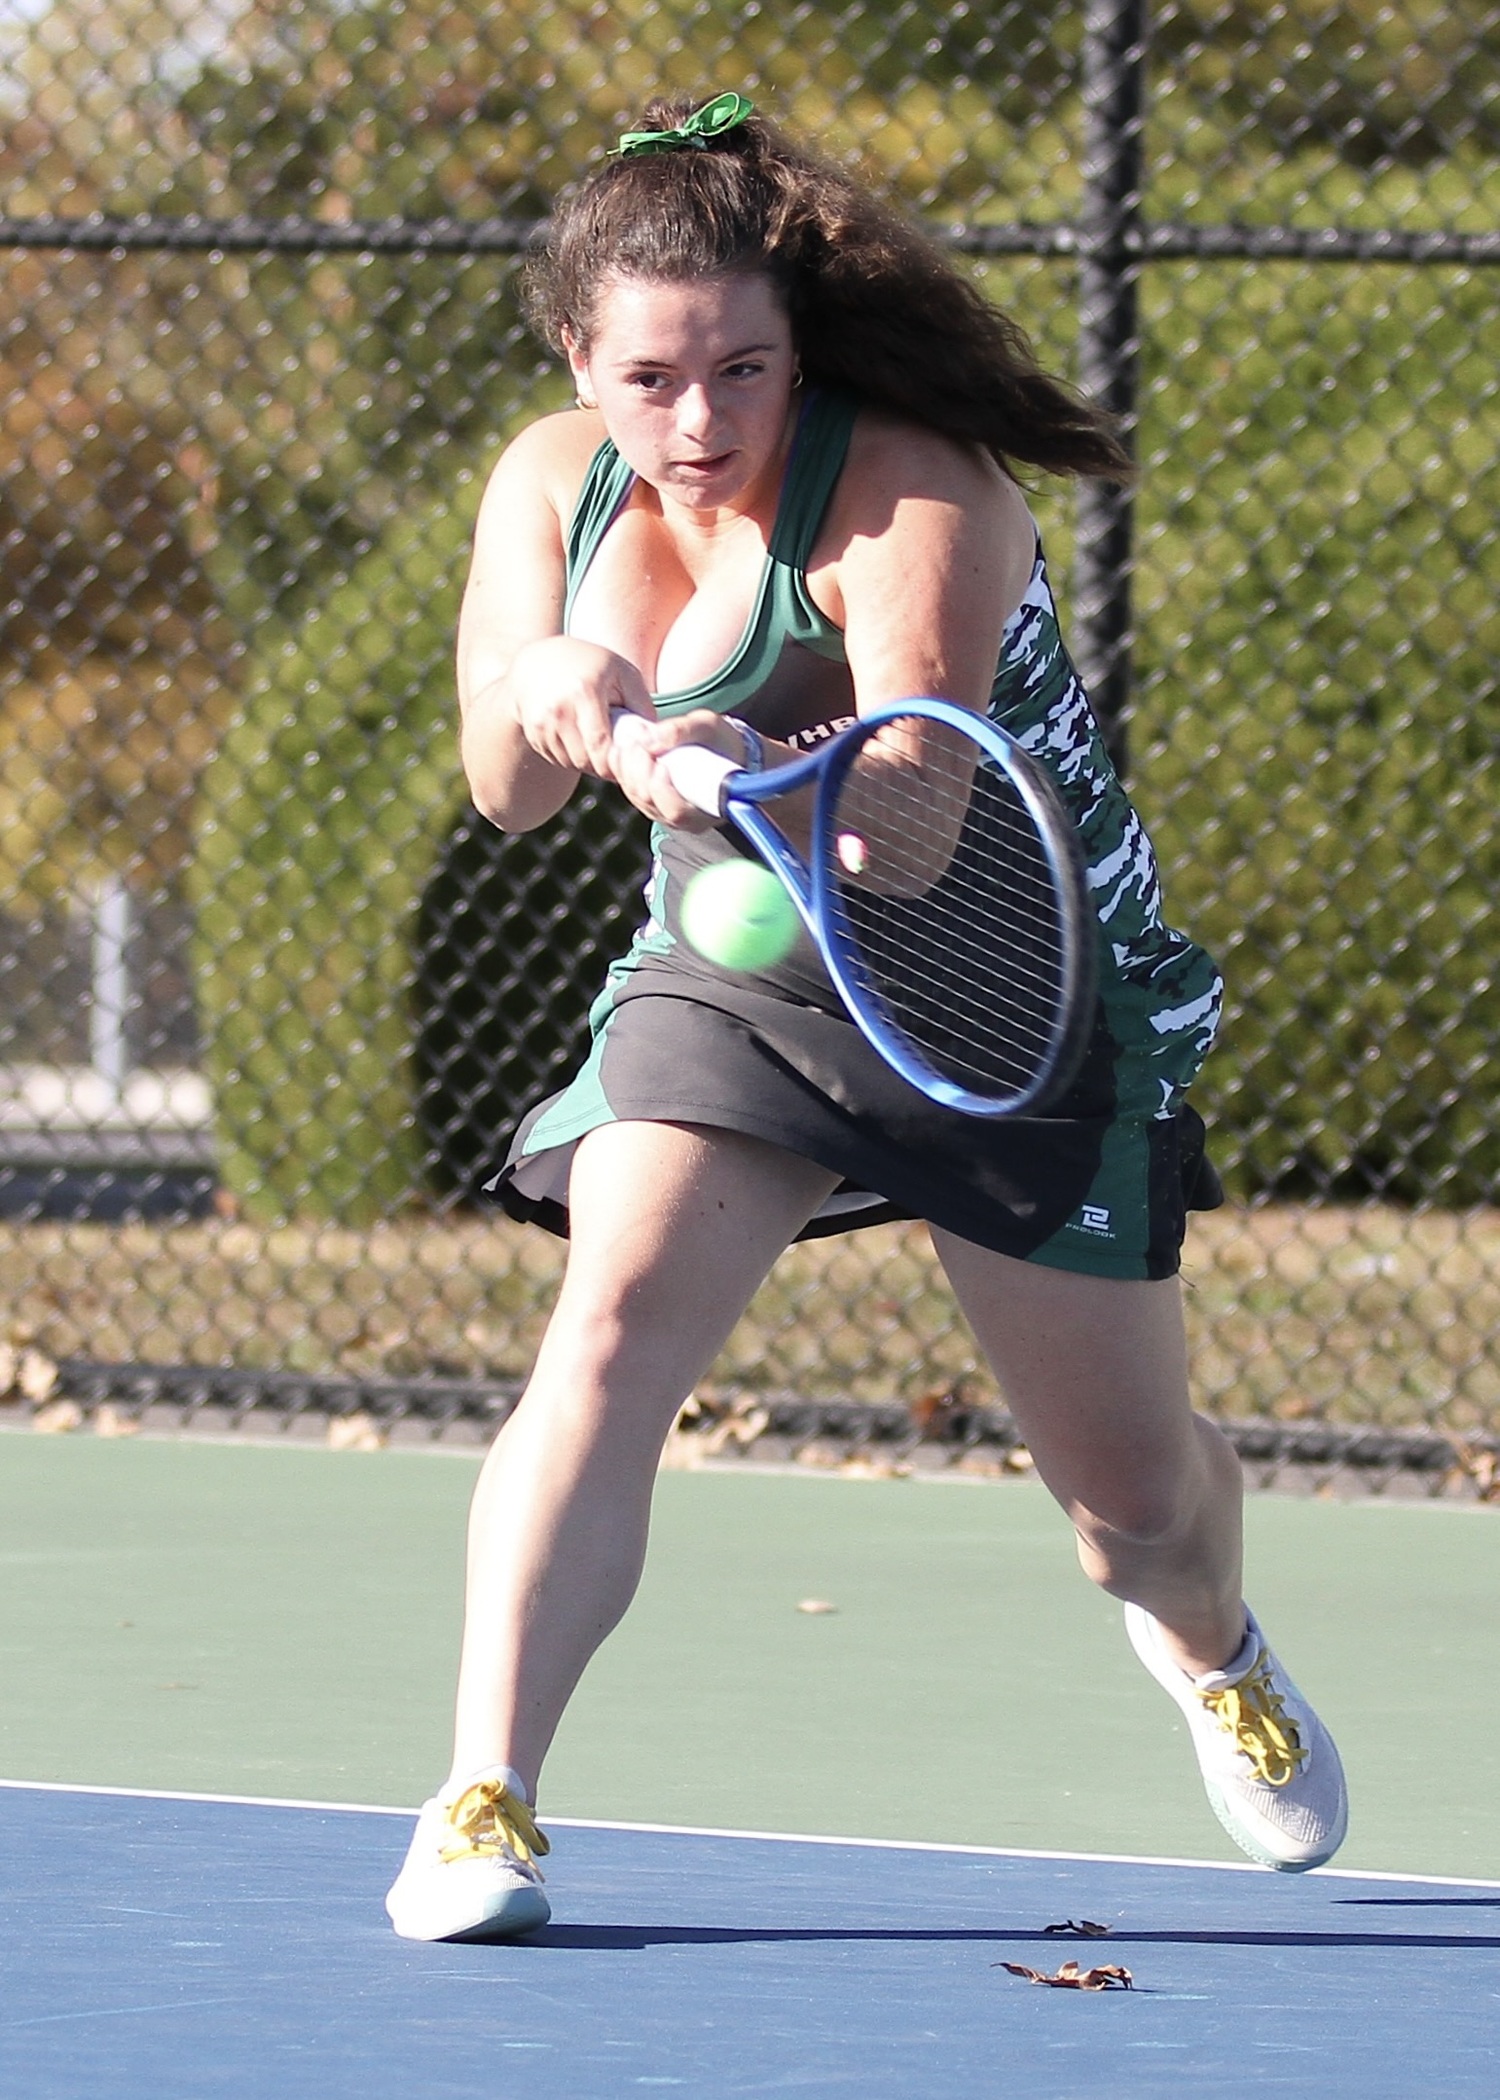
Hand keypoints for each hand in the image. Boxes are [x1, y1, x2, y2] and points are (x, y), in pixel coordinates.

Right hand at [508, 636, 655, 780]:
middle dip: (604, 764)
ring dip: (588, 761)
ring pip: (571, 763)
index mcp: (584, 693)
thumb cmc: (590, 664)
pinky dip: (571, 756)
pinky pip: (557, 759)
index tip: (628, 758)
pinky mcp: (532, 733)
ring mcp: (541, 723)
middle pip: (586, 760)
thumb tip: (656, 740)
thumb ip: (642, 704)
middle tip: (617, 753)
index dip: (617, 762)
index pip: (601, 747)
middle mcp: (558, 710)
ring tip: (599, 742)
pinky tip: (579, 738)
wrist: (538, 660)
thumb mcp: (622, 672)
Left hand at [610, 709, 765, 829]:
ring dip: (626, 768)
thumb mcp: (709, 727)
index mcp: (707, 806)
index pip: (677, 811)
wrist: (721, 748)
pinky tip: (623, 750)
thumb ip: (682, 731)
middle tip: (637, 742)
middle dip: (637, 770)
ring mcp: (664, 811)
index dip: (662, 789)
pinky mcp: (650, 801)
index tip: (659, 762)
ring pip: (636, 796)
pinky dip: (622, 769)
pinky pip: (630, 790)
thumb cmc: (720, 742)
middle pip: (649, 802)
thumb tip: (649, 738)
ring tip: (630, 741)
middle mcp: (684, 817)